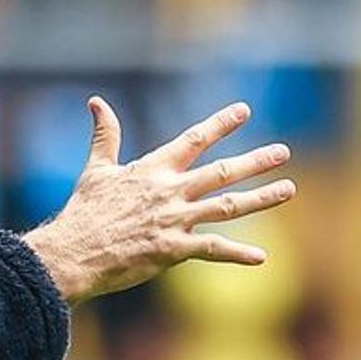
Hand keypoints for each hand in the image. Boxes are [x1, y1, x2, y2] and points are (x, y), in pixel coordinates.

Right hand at [20, 98, 296, 304]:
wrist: (72, 253)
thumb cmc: (83, 213)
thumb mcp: (96, 169)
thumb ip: (104, 135)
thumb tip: (96, 102)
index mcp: (153, 169)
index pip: (193, 139)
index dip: (220, 124)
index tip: (244, 111)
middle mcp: (169, 191)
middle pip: (221, 171)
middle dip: (256, 161)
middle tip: (282, 152)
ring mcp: (174, 220)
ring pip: (227, 206)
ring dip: (260, 198)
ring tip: (288, 189)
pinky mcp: (173, 250)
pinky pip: (213, 250)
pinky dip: (238, 254)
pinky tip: (261, 257)